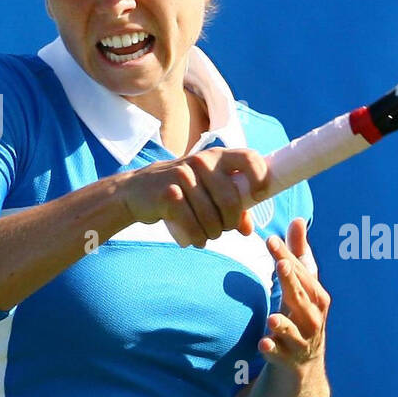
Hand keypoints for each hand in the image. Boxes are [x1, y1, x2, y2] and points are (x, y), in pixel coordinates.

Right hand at [119, 147, 269, 247]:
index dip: (260, 177)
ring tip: (207, 235)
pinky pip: (193, 225)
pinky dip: (198, 239)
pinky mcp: (168, 194)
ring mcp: (183, 176)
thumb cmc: (183, 191)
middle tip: (224, 228)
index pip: (249, 158)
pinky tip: (196, 239)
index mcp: (218, 156)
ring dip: (213, 234)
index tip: (259, 195)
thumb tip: (249, 229)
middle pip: (231, 200)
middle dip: (230, 222)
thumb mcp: (209, 191)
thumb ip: (233, 206)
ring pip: (212, 218)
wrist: (137, 191)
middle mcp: (202, 161)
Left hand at [260, 218, 328, 371]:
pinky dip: (273, 350)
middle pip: (302, 298)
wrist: (304, 366)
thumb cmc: (301, 316)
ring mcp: (302, 341)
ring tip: (271, 317)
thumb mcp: (301, 287)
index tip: (271, 240)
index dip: (287, 257)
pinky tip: (263, 345)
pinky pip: (281, 356)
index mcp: (317, 297)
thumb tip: (297, 219)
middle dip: (291, 282)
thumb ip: (298, 255)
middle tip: (279, 265)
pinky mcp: (289, 361)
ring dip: (284, 324)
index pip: (302, 274)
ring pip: (294, 331)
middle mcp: (313, 319)